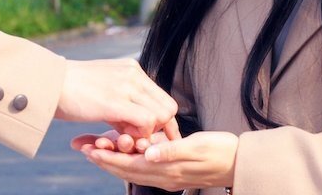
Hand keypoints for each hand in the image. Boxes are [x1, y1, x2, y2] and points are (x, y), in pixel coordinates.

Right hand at [53, 59, 180, 139]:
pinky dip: (140, 134)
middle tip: (136, 135)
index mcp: (131, 69)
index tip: (148, 133)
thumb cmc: (71, 91)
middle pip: (168, 107)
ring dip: (148, 132)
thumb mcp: (104, 87)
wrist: (47, 84)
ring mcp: (126, 86)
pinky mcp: (116, 102)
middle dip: (158, 127)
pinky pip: (146, 121)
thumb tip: (138, 123)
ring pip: (161, 115)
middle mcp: (133, 74)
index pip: (162, 97)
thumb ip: (123, 100)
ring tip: (126, 134)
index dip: (160, 120)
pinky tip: (121, 135)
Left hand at [74, 130, 238, 190]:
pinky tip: (120, 146)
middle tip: (82, 146)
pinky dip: (127, 156)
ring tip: (93, 145)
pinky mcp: (170, 168)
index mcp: (167, 170)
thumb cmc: (220, 151)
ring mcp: (166, 174)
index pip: (129, 165)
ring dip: (112, 157)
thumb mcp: (196, 147)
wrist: (239, 161)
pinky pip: (142, 164)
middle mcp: (163, 176)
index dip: (108, 157)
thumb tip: (148, 153)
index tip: (89, 148)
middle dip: (103, 158)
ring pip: (131, 168)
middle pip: (125, 169)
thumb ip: (171, 151)